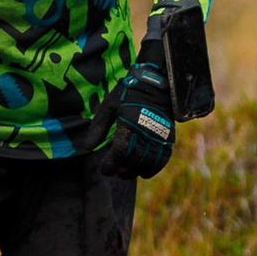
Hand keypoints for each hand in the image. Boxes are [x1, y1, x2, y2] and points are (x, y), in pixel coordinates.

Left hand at [96, 57, 174, 179]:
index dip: (111, 164)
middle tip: (114, 172)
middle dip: (122, 170)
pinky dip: (154, 168)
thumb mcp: (109, 106)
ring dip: (136, 171)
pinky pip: (163, 158)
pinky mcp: (168, 136)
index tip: (104, 169)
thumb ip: (98, 127)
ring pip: (148, 161)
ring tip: (126, 173)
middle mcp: (145, 131)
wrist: (155, 82)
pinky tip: (145, 173)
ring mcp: (158, 135)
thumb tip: (88, 147)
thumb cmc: (128, 93)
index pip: (120, 152)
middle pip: (134, 160)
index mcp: (128, 124)